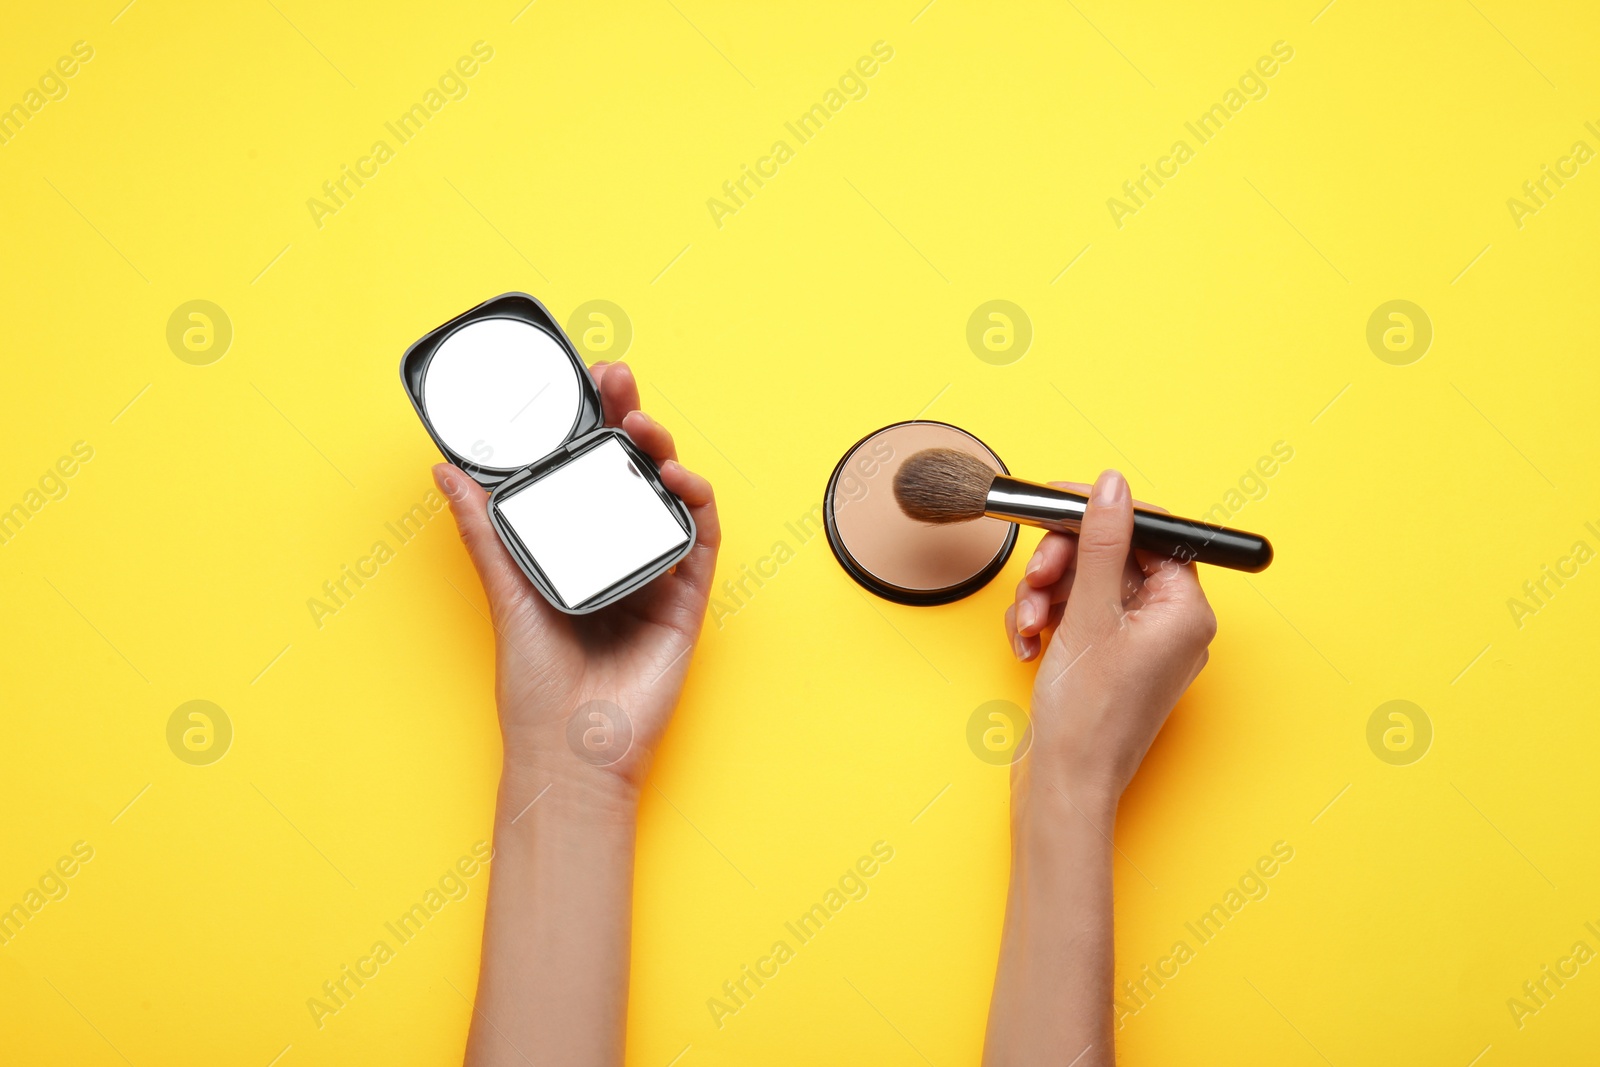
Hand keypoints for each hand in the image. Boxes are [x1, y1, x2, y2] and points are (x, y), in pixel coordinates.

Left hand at [433, 360, 720, 801]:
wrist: (570, 750)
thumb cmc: (535, 685)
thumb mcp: (506, 593)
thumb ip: (484, 531)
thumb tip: (447, 471)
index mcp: (576, 546)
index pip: (588, 470)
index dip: (592, 422)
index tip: (585, 380)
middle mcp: (619, 551)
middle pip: (633, 470)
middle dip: (630, 417)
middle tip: (617, 379)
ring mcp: (656, 573)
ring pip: (669, 494)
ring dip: (663, 449)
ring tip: (643, 422)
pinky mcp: (687, 600)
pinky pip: (700, 540)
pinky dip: (696, 502)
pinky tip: (678, 478)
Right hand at [1004, 469, 1215, 807]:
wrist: (1063, 786)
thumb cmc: (1087, 717)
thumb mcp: (1088, 612)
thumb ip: (1100, 541)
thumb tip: (1113, 485)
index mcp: (1185, 612)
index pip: (1150, 535)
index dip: (1101, 516)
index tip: (1059, 503)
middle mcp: (1169, 627)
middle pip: (1113, 558)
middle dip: (1063, 565)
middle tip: (1037, 578)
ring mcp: (1138, 646)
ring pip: (1087, 586)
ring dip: (1047, 595)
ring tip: (1027, 623)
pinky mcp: (1108, 662)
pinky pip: (1077, 617)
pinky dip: (1048, 621)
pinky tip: (1029, 643)